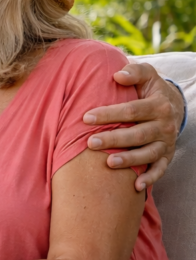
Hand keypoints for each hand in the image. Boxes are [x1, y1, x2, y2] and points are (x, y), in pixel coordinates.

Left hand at [84, 62, 185, 189]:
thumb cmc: (150, 89)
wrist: (173, 105)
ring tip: (108, 163)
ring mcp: (166, 143)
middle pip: (138, 134)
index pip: (131, 110)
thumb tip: (117, 75)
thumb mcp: (147, 75)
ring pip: (148, 154)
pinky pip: (160, 169)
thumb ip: (134, 72)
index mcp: (158, 105)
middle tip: (90, 142)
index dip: (109, 114)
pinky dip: (151, 178)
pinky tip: (137, 187)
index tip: (85, 117)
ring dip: (129, 160)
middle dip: (113, 139)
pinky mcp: (167, 156)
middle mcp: (165, 126)